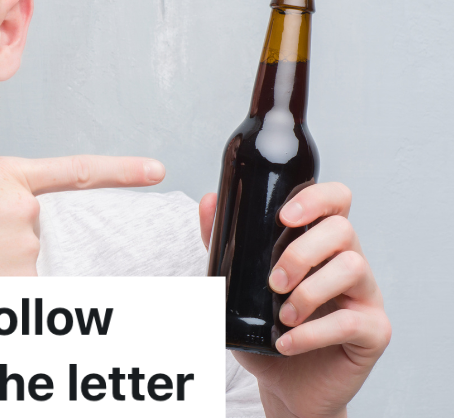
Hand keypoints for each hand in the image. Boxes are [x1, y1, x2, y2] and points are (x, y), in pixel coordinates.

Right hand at [0, 155, 165, 275]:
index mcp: (2, 176)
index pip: (76, 173)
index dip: (120, 172)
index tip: (155, 171)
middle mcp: (23, 210)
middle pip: (30, 231)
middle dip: (2, 241)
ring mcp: (25, 248)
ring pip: (21, 263)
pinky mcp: (20, 284)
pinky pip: (17, 291)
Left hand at [199, 183, 390, 417]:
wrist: (284, 385)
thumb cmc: (267, 329)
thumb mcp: (238, 284)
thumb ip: (224, 244)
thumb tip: (210, 201)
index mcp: (322, 244)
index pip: (337, 200)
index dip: (316, 198)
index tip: (283, 217)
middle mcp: (350, 263)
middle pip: (343, 230)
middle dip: (301, 252)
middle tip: (273, 281)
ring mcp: (367, 296)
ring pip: (353, 267)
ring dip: (309, 291)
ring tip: (283, 316)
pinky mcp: (374, 331)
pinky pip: (352, 321)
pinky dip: (312, 333)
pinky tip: (287, 343)